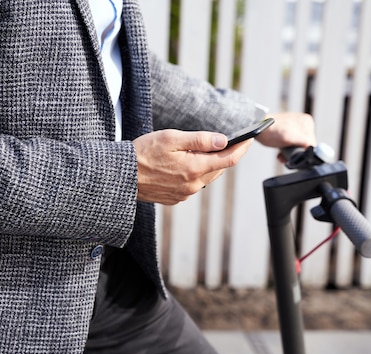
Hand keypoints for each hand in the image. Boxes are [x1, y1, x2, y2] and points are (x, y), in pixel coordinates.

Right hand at [133, 129, 251, 204]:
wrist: (121, 176)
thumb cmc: (143, 153)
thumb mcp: (171, 138)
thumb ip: (200, 140)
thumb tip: (223, 140)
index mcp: (194, 168)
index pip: (228, 159)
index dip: (241, 148)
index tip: (249, 139)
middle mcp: (192, 185)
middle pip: (218, 169)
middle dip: (224, 155)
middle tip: (225, 141)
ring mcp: (184, 194)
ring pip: (205, 178)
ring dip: (207, 165)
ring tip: (197, 151)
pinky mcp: (174, 199)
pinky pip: (191, 185)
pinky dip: (193, 174)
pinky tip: (181, 165)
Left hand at [256, 112, 315, 160]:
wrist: (255, 128)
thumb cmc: (270, 131)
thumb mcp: (288, 137)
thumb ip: (303, 141)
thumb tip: (313, 148)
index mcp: (307, 122)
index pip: (312, 143)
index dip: (303, 152)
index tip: (293, 156)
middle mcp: (303, 123)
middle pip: (305, 145)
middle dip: (295, 153)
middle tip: (284, 156)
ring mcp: (296, 128)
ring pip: (298, 146)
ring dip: (290, 153)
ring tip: (281, 154)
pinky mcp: (289, 133)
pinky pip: (292, 145)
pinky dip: (286, 151)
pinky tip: (280, 152)